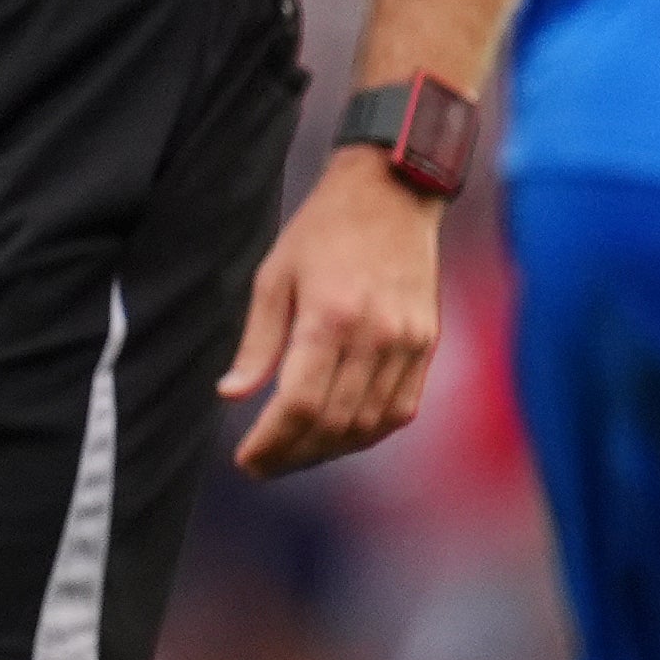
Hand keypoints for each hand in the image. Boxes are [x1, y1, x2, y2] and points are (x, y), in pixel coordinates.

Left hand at [223, 149, 445, 476]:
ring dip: (330, 450)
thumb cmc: (324, 230)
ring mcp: (409, 343)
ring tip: (296, 453)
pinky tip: (340, 434)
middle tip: (263, 465)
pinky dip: (369, 431)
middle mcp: (376, 336)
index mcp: (331, 318)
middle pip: (335, 424)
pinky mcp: (427, 344)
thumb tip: (232, 395)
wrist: (393, 195)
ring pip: (370, 424)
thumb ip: (258, 341)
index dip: (271, 442)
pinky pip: (402, 408)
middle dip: (294, 455)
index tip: (246, 458)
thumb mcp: (275, 276)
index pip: (300, 405)